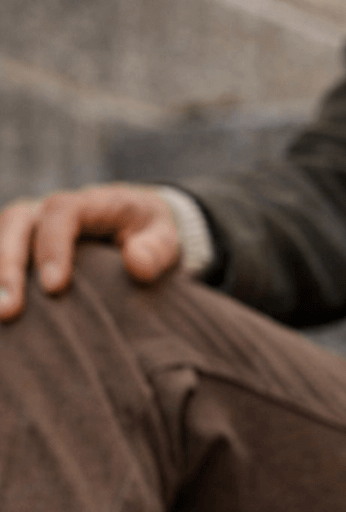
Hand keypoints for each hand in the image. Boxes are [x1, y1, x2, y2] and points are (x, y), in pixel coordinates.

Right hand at [0, 183, 180, 322]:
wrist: (136, 225)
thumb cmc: (149, 233)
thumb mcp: (164, 238)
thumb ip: (156, 249)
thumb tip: (136, 264)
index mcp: (89, 203)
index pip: (61, 212)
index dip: (53, 247)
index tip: (55, 288)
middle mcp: (50, 209)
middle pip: (18, 222)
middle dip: (8, 265)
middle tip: (9, 309)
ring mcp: (31, 225)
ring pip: (1, 236)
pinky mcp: (21, 244)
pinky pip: (0, 253)